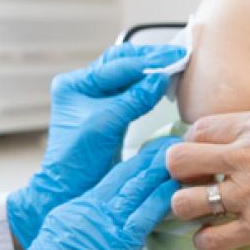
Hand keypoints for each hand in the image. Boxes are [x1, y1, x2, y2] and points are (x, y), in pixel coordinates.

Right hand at [0, 138, 179, 249]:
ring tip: (182, 155)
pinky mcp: (115, 246)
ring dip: (160, 171)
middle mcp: (87, 210)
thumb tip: (102, 242)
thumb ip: (83, 238)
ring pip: (136, 190)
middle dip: (149, 159)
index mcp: (75, 210)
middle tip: (173, 142)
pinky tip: (175, 189)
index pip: (110, 181)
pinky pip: (144, 217)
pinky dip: (161, 200)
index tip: (151, 153)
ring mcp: (101, 226)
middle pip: (124, 176)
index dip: (133, 165)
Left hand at [6, 42, 183, 249]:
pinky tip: (165, 86)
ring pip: (129, 76)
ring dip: (151, 71)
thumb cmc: (78, 161)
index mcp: (75, 84)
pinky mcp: (110, 115)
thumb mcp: (105, 125)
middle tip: (180, 57)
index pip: (116, 63)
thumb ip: (133, 99)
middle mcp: (84, 87)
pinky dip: (149, 88)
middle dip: (151, 60)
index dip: (147, 61)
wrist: (69, 192)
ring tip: (177, 67)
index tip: (175, 58)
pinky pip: (132, 93)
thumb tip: (160, 76)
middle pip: (122, 63)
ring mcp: (97, 100)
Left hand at [165, 71, 249, 249]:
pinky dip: (207, 239)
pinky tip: (216, 233)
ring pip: (184, 202)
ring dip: (185, 205)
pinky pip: (211, 239)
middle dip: (177, 168)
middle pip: (177, 161)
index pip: (196, 128)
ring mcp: (249, 197)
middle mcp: (245, 160)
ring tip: (199, 205)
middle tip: (192, 175)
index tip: (202, 148)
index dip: (193, 138)